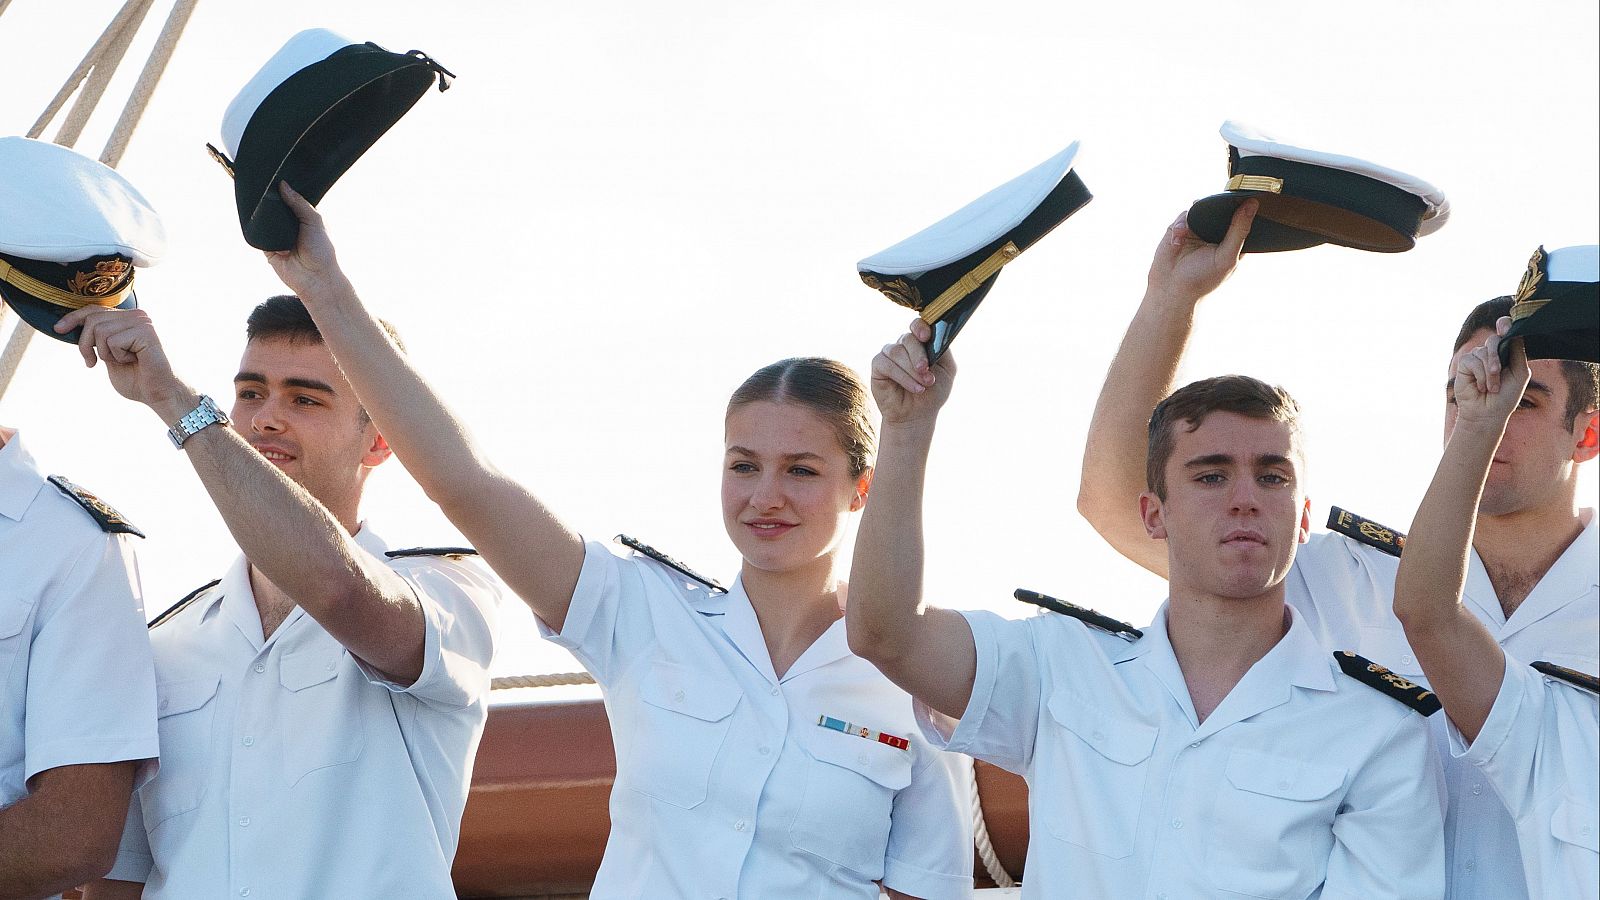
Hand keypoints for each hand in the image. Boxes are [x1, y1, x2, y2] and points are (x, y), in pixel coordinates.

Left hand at [54, 306, 192, 411]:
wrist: (159, 394)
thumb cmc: (137, 379)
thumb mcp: (109, 355)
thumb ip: (96, 339)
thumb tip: (71, 327)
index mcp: (129, 319)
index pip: (94, 310)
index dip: (73, 318)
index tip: (58, 329)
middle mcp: (137, 315)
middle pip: (92, 320)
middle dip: (85, 344)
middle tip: (92, 363)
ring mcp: (142, 322)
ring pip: (100, 331)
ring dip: (105, 353)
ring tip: (124, 361)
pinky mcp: (146, 332)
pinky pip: (113, 341)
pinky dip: (118, 357)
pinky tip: (135, 361)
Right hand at [264, 182, 350, 301]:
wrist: (316, 277)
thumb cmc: (321, 250)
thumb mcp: (314, 221)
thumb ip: (299, 203)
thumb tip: (283, 185)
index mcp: (301, 218)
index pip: (288, 200)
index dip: (281, 190)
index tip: (272, 175)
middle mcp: (288, 226)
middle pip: (274, 208)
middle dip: (269, 199)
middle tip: (261, 182)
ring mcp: (276, 237)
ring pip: (264, 220)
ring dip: (262, 213)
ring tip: (256, 197)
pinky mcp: (267, 248)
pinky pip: (258, 234)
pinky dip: (256, 227)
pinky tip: (254, 216)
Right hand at [871, 318, 956, 426]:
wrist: (918, 415)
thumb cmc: (933, 392)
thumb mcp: (947, 370)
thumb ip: (944, 350)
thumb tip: (935, 335)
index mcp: (920, 343)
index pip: (917, 325)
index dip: (920, 328)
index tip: (925, 337)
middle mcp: (903, 346)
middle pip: (908, 339)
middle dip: (919, 356)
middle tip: (927, 372)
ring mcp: (889, 354)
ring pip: (897, 352)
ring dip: (912, 370)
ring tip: (923, 386)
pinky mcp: (878, 366)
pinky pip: (887, 364)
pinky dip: (902, 377)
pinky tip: (914, 388)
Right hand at [1145, 200, 1255, 302]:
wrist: (1171, 290)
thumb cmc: (1202, 279)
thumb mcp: (1227, 257)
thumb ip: (1239, 231)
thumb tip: (1252, 205)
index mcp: (1233, 240)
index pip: (1243, 217)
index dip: (1246, 206)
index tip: (1249, 196)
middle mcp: (1215, 233)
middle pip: (1223, 208)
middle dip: (1220, 205)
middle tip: (1218, 203)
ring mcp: (1197, 229)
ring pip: (1202, 208)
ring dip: (1196, 217)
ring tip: (1187, 233)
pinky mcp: (1180, 228)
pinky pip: (1184, 216)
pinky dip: (1181, 225)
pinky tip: (1178, 241)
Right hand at [1451, 316, 1529, 430]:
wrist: (1488, 413)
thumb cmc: (1506, 396)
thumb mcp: (1519, 372)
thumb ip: (1517, 351)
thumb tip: (1512, 331)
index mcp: (1508, 353)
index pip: (1506, 331)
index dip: (1505, 325)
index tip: (1504, 326)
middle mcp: (1492, 353)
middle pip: (1494, 340)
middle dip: (1497, 359)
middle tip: (1497, 375)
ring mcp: (1477, 358)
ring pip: (1483, 352)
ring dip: (1489, 373)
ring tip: (1491, 388)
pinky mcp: (1464, 365)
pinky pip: (1472, 361)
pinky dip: (1479, 375)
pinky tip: (1479, 386)